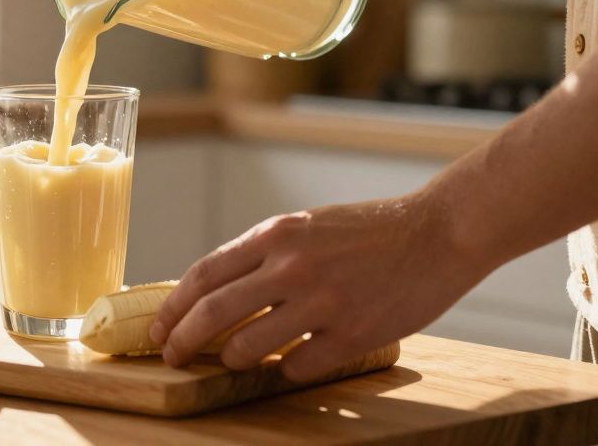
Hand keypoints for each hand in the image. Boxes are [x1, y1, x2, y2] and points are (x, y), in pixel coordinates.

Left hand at [149, 195, 489, 380]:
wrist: (438, 232)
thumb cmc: (368, 231)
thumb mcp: (306, 227)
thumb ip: (263, 255)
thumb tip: (214, 292)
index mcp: (276, 235)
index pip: (203, 275)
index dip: (173, 307)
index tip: (159, 329)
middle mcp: (292, 267)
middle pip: (212, 313)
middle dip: (182, 341)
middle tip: (171, 357)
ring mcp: (322, 302)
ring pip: (248, 346)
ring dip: (233, 359)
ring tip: (234, 360)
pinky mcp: (353, 335)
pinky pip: (298, 368)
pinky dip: (286, 371)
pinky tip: (290, 365)